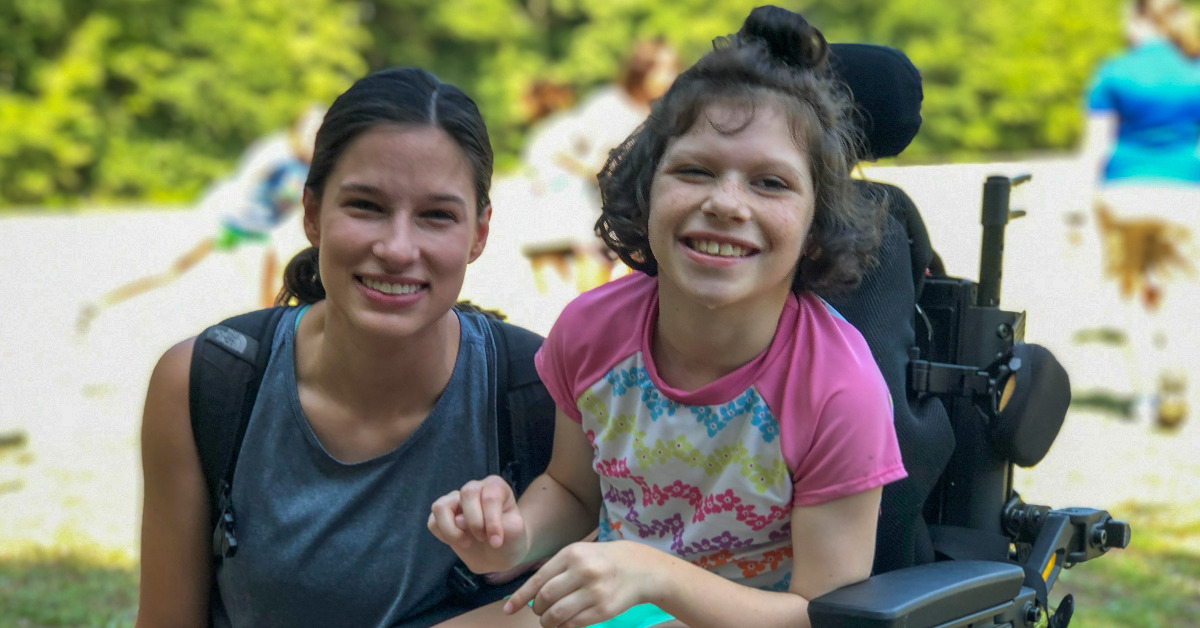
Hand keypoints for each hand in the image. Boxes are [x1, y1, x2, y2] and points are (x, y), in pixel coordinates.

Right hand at [428, 476, 529, 573]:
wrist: (499, 555)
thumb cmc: (510, 540)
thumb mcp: (515, 531)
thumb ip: (496, 522)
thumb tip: (458, 520)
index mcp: (496, 487)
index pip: (490, 496)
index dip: (492, 521)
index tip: (497, 542)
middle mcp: (474, 488)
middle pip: (467, 493)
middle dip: (475, 521)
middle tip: (483, 538)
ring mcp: (455, 501)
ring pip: (441, 506)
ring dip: (452, 529)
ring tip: (466, 542)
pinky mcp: (443, 516)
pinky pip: (432, 522)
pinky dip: (443, 535)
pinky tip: (459, 542)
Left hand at [504, 540, 667, 627]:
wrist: (639, 568)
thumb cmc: (602, 561)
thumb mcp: (579, 554)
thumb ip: (556, 570)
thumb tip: (528, 594)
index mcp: (572, 554)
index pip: (538, 580)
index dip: (520, 597)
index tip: (509, 609)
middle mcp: (582, 571)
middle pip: (545, 598)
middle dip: (537, 610)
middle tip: (539, 612)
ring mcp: (594, 591)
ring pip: (557, 615)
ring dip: (548, 622)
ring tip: (550, 621)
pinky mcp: (603, 609)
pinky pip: (573, 624)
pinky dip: (564, 627)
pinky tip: (565, 623)